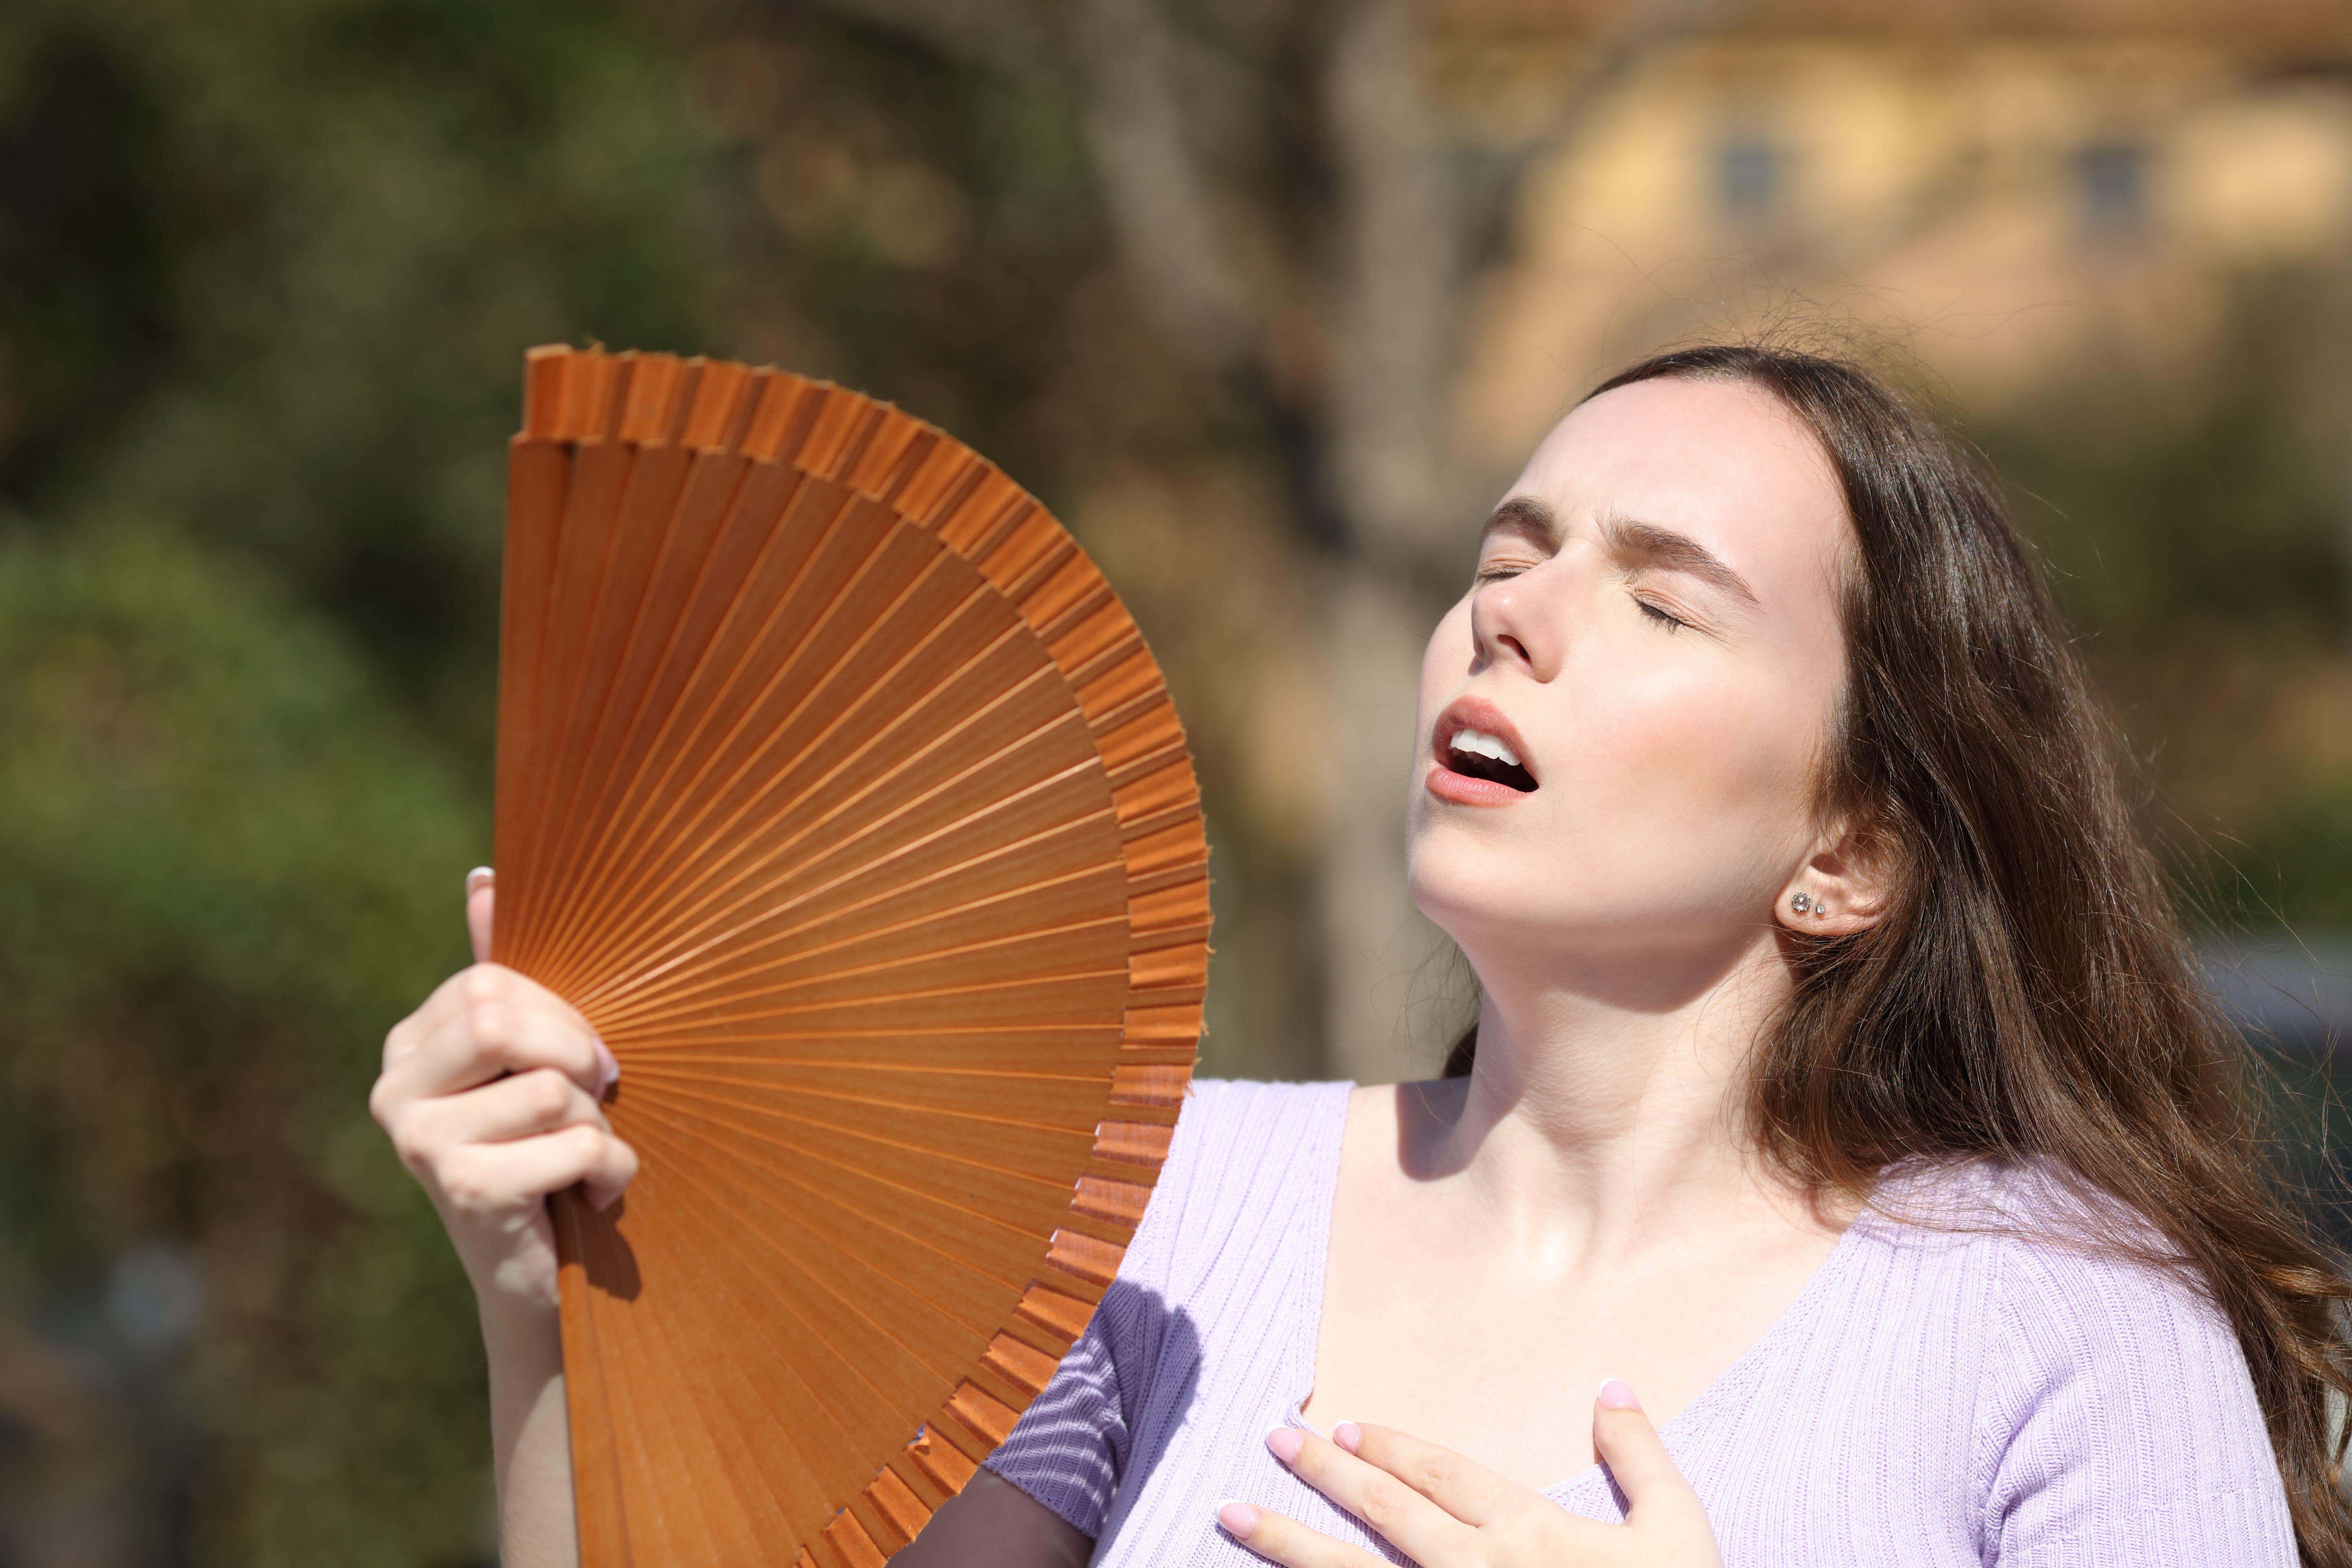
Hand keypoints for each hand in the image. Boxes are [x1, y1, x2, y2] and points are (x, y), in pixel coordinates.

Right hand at [369, 868, 635, 1322]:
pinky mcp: (463, 1191)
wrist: (539, 1276)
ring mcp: (419, 1144)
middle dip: (577, 1057)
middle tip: (598, 1098)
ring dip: (599, 1124)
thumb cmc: (542, 1148)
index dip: (561, 1015)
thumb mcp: (528, 1057)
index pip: (492, 982)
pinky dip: (612, 1171)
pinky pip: (574, 1145)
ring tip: (584, 1158)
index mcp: (407, 1047)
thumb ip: (503, 973)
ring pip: (551, 1088)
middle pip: (503, 1021)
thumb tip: (483, 877)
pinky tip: (592, 1197)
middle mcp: (392, 1092)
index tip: (584, 1059)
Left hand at [1221, 1380, 1722, 1566]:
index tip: (1344, 1424)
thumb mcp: (1677, 1532)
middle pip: (1385, 1511)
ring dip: (1285, 1542)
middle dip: (1326, 1472)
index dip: (1392, 1447)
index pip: (1442, 1476)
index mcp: (1528, 1531)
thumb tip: (1613, 1386)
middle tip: (1274, 1439)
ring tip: (1229, 1512)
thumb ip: (1640, 1458)